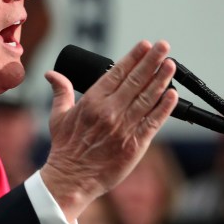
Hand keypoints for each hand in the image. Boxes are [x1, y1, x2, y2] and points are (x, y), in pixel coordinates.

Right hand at [40, 40, 177, 222]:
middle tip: (163, 46)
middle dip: (152, 61)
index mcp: (92, 101)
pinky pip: (153, 122)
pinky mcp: (135, 144)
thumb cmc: (65, 148)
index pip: (117, 73)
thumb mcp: (58, 116)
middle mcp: (110, 111)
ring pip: (147, 98)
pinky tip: (172, 94)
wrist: (72, 178)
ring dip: (161, 79)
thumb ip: (60, 92)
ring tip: (170, 64)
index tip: (145, 45)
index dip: (133, 57)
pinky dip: (164, 107)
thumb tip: (51, 74)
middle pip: (136, 80)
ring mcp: (124, 127)